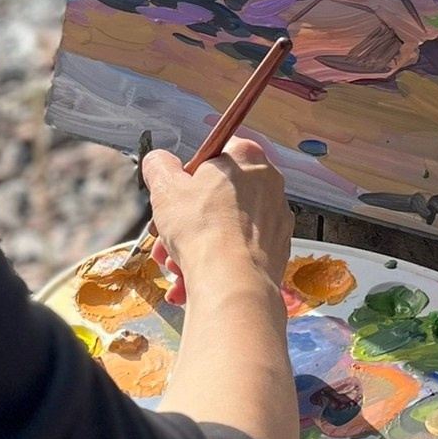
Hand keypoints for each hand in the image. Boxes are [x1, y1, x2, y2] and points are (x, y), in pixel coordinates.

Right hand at [141, 139, 292, 299]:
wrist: (232, 283)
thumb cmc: (201, 230)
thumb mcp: (165, 188)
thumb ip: (159, 166)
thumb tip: (159, 162)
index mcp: (246, 158)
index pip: (213, 156)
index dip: (188, 178)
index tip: (175, 197)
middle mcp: (270, 184)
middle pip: (217, 197)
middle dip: (186, 221)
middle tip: (167, 236)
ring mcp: (277, 219)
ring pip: (225, 228)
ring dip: (195, 246)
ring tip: (176, 265)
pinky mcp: (278, 251)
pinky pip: (239, 251)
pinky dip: (217, 263)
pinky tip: (193, 279)